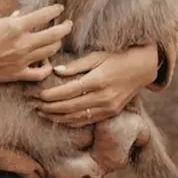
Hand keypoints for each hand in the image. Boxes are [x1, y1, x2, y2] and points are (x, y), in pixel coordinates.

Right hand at [0, 4, 72, 94]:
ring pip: (51, 51)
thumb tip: (19, 16)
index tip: (59, 8)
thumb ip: (7, 19)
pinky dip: (47, 68)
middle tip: (67, 24)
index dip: (55, 11)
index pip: (43, 16)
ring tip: (57, 40)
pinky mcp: (18, 74)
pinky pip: (40, 73)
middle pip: (54, 35)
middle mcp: (22, 43)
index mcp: (14, 27)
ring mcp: (22, 60)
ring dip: (56, 44)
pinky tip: (47, 62)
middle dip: (65, 27)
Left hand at [33, 43, 159, 126]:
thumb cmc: (117, 57)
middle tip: (34, 104)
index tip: (38, 94)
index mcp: (98, 80)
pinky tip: (59, 119)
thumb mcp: (97, 55)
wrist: (143, 68)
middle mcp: (103, 97)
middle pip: (70, 106)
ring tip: (42, 112)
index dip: (52, 95)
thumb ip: (77, 65)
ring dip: (57, 117)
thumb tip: (56, 71)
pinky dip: (71, 122)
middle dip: (50, 107)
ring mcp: (107, 107)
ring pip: (77, 117)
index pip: (69, 91)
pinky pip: (87, 120)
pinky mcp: (110, 113)